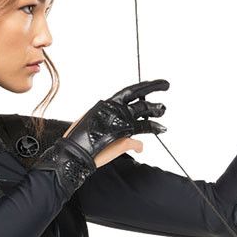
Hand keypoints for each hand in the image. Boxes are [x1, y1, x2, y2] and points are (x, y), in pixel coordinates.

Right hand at [32, 79, 167, 194]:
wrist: (73, 152)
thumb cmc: (77, 136)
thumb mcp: (89, 119)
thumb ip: (103, 117)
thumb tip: (109, 121)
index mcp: (107, 105)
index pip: (130, 92)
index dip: (146, 87)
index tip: (155, 83)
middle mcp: (116, 113)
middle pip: (142, 105)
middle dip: (155, 105)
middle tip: (163, 107)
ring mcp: (121, 127)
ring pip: (144, 122)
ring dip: (154, 124)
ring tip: (162, 127)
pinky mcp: (123, 141)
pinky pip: (137, 143)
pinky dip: (140, 147)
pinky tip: (141, 149)